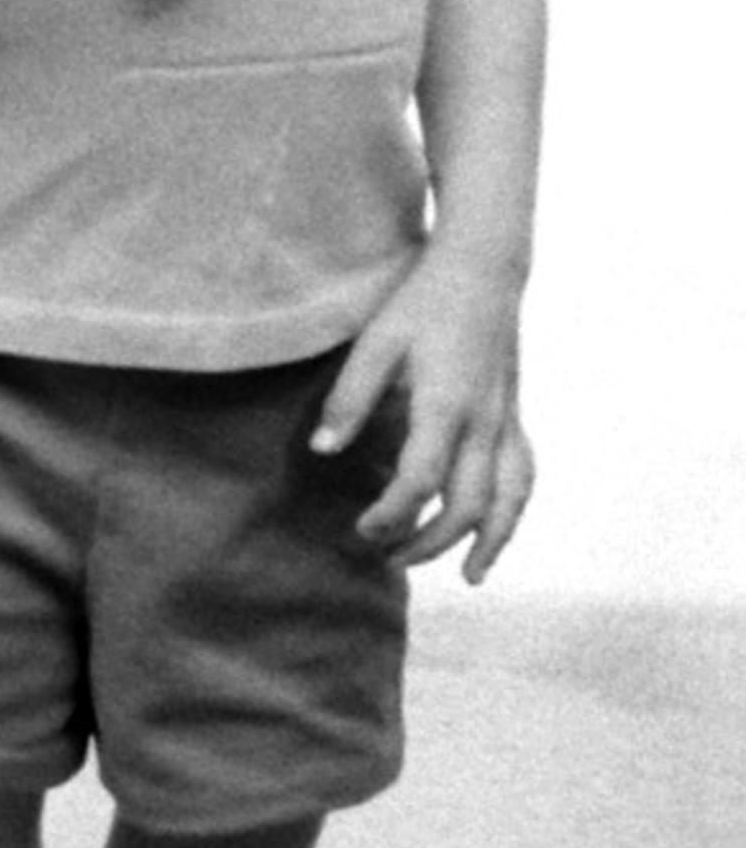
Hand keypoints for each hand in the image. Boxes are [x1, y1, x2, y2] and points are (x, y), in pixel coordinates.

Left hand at [319, 242, 535, 582]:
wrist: (484, 271)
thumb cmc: (423, 302)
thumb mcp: (375, 342)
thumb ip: (350, 399)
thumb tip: (322, 450)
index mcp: (445, 405)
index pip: (422, 480)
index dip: (392, 514)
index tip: (362, 529)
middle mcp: (485, 422)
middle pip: (468, 504)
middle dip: (430, 540)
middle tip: (387, 554)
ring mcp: (507, 421)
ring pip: (510, 499)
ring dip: (488, 541)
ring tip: (465, 576)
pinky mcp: (515, 416)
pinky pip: (524, 476)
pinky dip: (514, 511)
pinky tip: (496, 531)